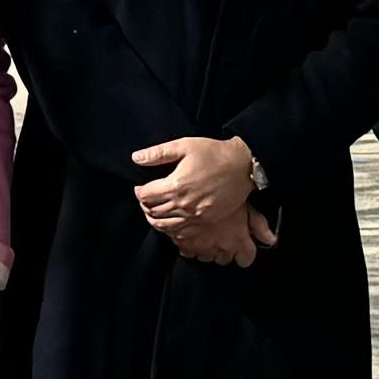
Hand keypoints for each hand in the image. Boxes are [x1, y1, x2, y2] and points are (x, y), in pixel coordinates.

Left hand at [131, 132, 257, 244]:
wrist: (243, 167)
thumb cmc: (214, 154)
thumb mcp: (185, 146)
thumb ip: (158, 153)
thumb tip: (136, 158)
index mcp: (175, 185)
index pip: (145, 195)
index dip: (139, 191)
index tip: (140, 187)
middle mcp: (183, 204)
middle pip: (152, 211)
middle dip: (145, 204)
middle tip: (146, 198)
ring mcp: (195, 216)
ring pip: (164, 225)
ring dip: (155, 218)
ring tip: (155, 210)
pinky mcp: (205, 222)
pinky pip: (181, 232)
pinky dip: (170, 229)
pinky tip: (170, 221)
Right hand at [169, 203, 261, 270]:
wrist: (189, 193)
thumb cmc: (220, 195)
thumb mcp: (245, 205)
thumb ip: (259, 225)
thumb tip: (270, 239)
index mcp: (238, 241)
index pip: (246, 260)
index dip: (245, 253)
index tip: (242, 246)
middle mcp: (220, 249)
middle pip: (225, 259)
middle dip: (225, 249)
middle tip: (223, 232)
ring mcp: (202, 249)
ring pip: (208, 257)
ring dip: (209, 248)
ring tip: (207, 231)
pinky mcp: (185, 246)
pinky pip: (190, 252)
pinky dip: (191, 245)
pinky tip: (192, 232)